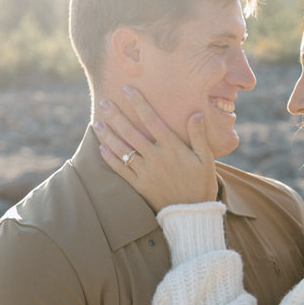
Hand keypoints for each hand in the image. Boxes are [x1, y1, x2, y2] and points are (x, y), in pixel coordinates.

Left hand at [95, 87, 217, 210]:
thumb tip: (196, 113)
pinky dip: (110, 158)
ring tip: (97, 122)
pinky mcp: (139, 185)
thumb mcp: (206, 159)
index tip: (127, 90)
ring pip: (122, 150)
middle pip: (132, 133)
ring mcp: (146, 172)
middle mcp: (156, 158)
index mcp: (172, 148)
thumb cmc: (201, 184)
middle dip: (117, 116)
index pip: (152, 121)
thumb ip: (199, 135)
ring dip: (108, 135)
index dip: (139, 104)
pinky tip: (101, 148)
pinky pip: (120, 170)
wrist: (192, 214)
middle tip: (104, 102)